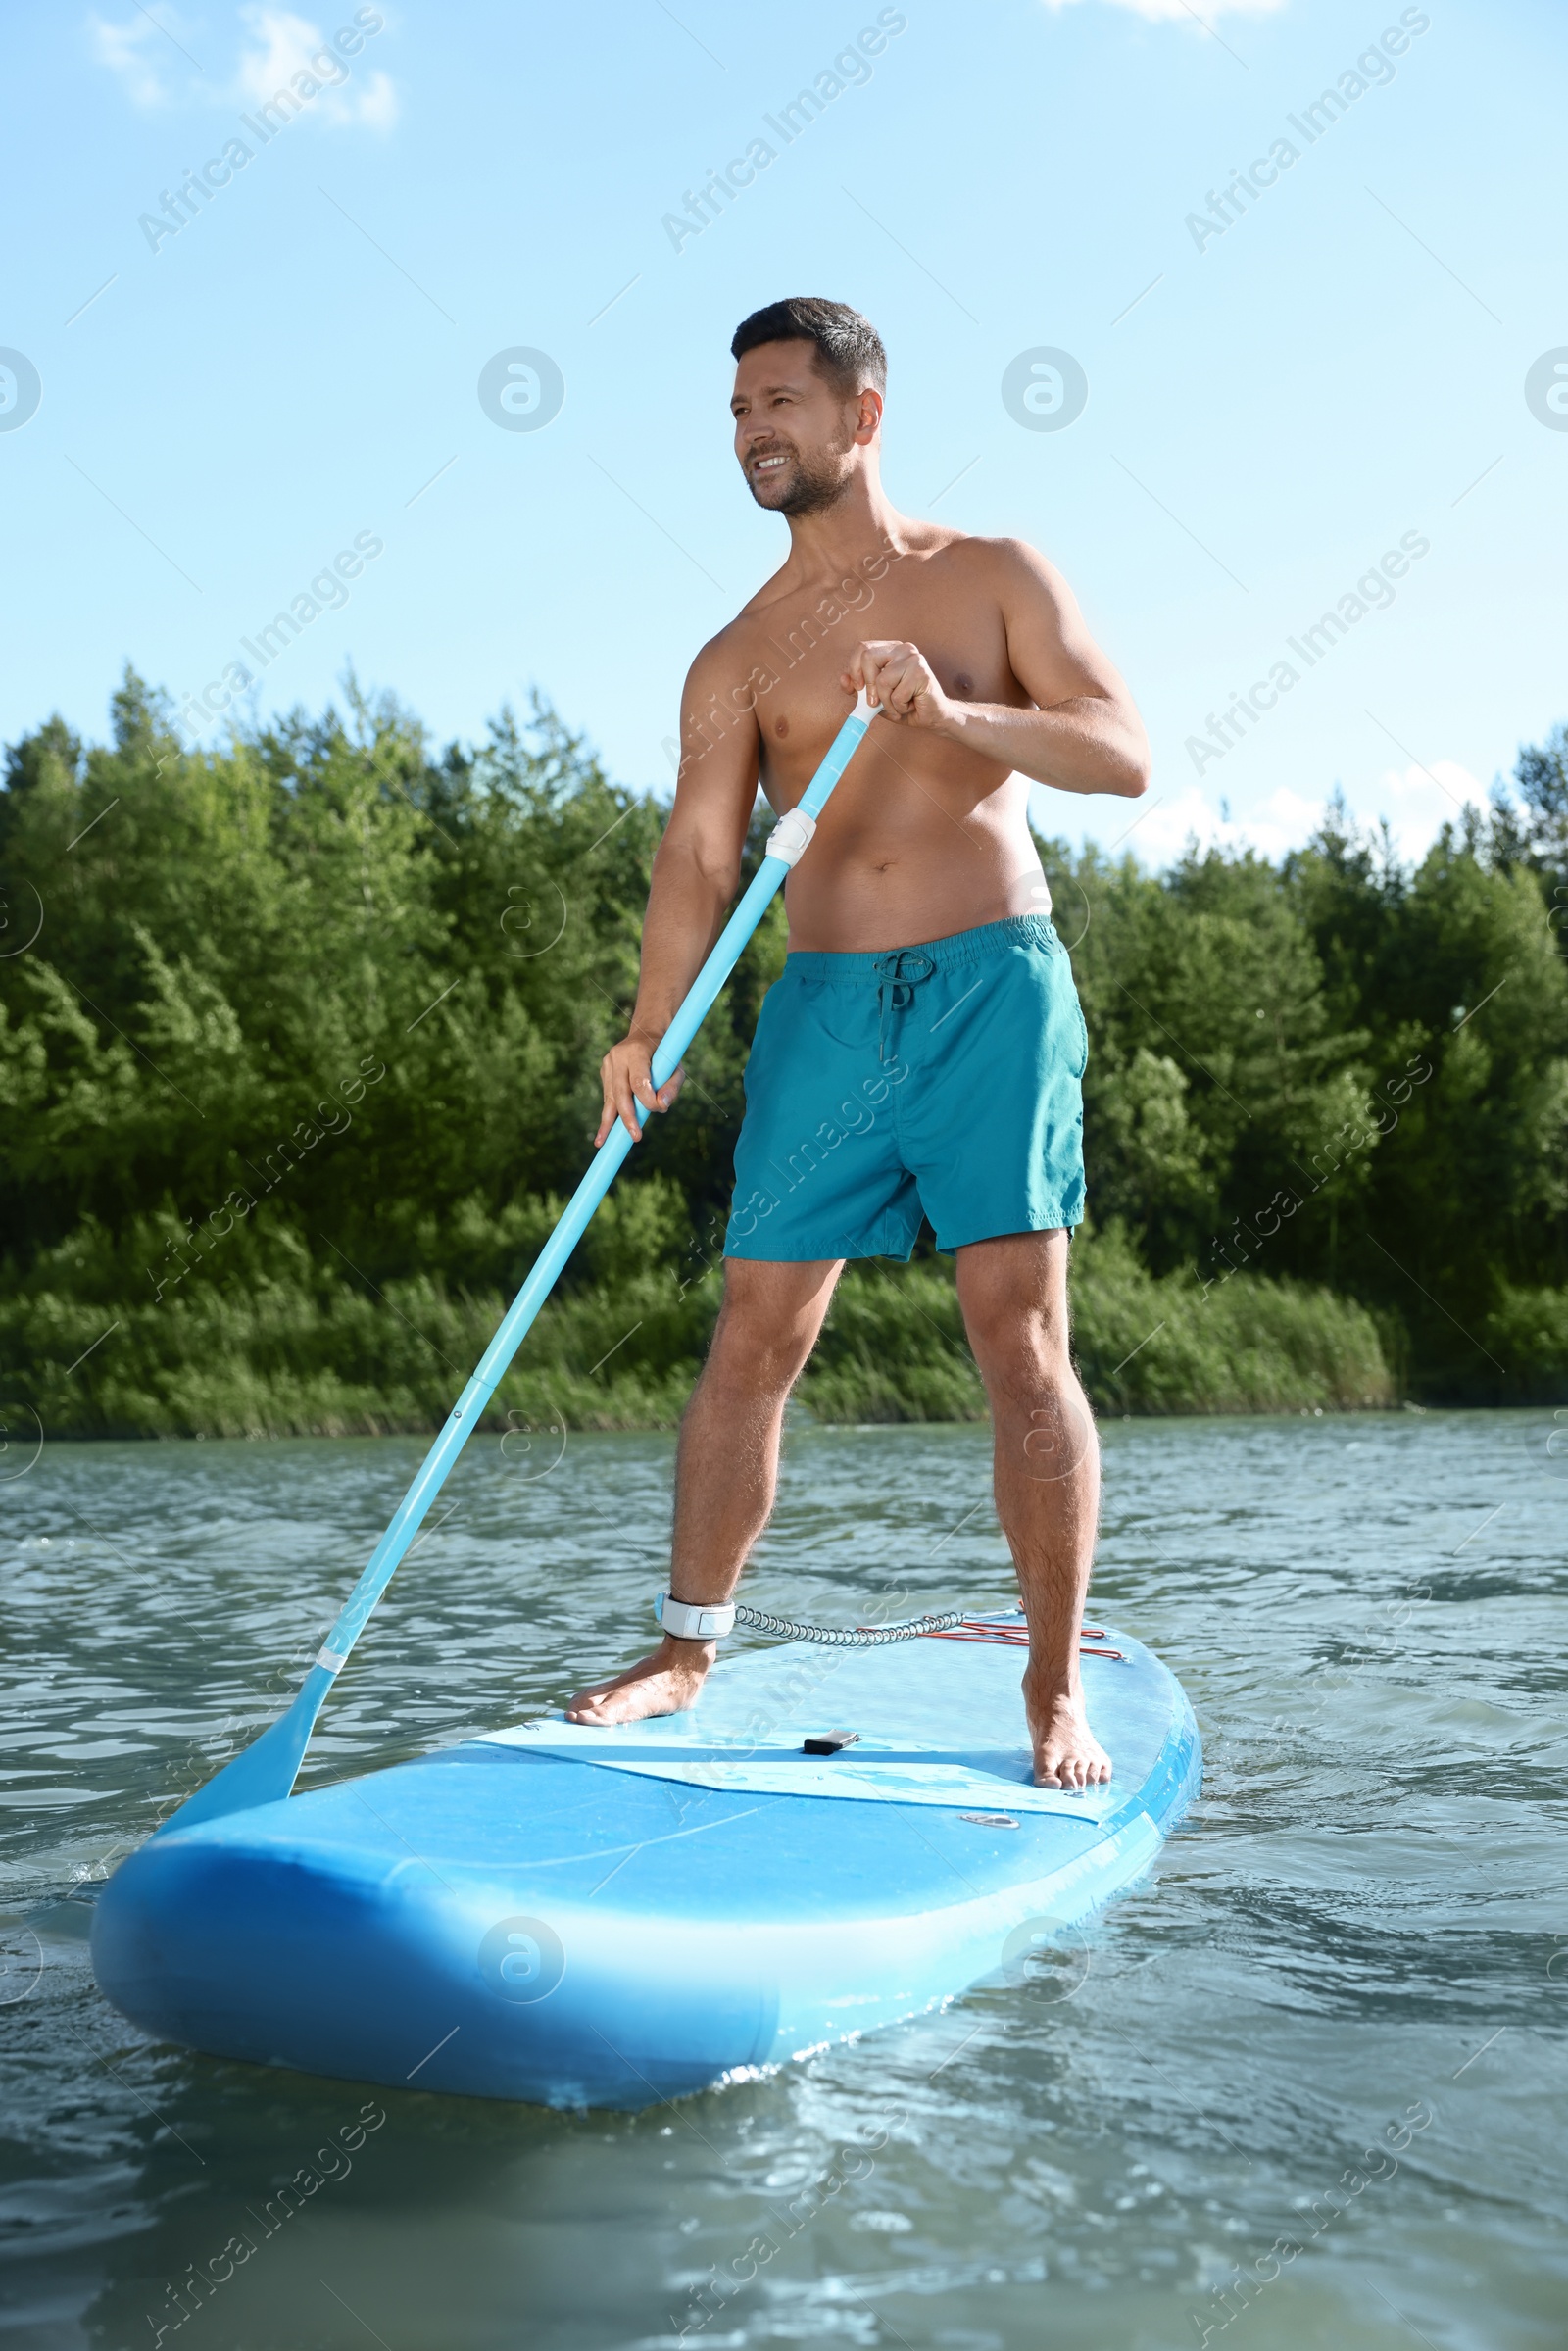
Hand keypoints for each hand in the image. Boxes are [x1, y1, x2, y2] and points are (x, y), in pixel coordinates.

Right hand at [597, 1030, 684, 1144]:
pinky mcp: (604, 1072)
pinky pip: (608, 1097)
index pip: (639, 1081)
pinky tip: (603, 1134)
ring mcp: (607, 1064)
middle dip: (628, 1116)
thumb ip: (672, 1087)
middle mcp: (617, 1057)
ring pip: (609, 1097)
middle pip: (620, 1092)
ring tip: (602, 1142)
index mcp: (636, 1051)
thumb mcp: (676, 1067)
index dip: (647, 1099)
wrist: (645, 1034)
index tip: (657, 1110)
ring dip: (608, 1122)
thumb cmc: (665, 1055)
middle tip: (635, 1136)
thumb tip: (662, 1106)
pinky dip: (609, 1115)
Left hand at [842, 639, 954, 728]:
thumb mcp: (875, 697)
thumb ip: (858, 687)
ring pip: (882, 680)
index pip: (862, 648)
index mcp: (890, 649)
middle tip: (875, 702)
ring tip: (899, 704)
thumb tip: (843, 679)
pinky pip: (896, 694)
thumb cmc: (905, 704)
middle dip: (868, 685)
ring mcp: (913, 658)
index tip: (858, 687)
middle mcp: (902, 648)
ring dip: (886, 702)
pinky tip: (910, 705)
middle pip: (868, 657)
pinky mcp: (921, 672)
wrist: (932, 716)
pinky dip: (898, 707)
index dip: (854, 669)